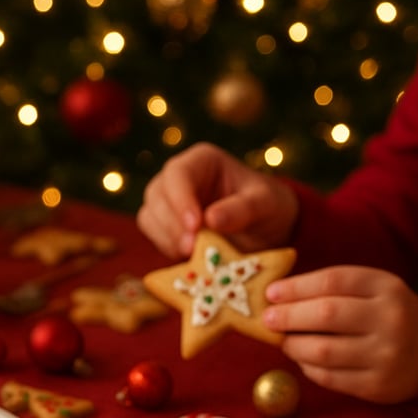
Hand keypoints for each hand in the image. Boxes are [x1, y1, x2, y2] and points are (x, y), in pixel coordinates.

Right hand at [137, 142, 298, 257]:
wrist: (264, 228)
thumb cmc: (267, 208)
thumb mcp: (266, 204)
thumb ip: (243, 209)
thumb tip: (211, 219)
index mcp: (202, 160)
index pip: (179, 174)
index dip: (181, 200)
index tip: (195, 226)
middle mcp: (178, 176)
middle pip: (158, 195)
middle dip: (173, 224)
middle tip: (192, 249)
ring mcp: (166, 199)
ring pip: (150, 216)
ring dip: (167, 238)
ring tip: (193, 255)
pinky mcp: (162, 223)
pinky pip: (153, 234)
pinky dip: (167, 247)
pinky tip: (189, 257)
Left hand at [263, 266, 417, 403]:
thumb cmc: (386, 315)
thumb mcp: (372, 291)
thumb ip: (331, 289)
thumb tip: (275, 297)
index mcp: (388, 288)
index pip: (333, 281)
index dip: (296, 287)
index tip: (271, 293)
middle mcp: (391, 320)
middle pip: (326, 314)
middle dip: (288, 316)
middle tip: (267, 318)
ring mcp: (386, 355)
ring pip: (323, 350)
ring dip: (293, 345)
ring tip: (283, 340)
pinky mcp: (378, 386)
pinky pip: (329, 378)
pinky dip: (307, 367)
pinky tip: (303, 359)